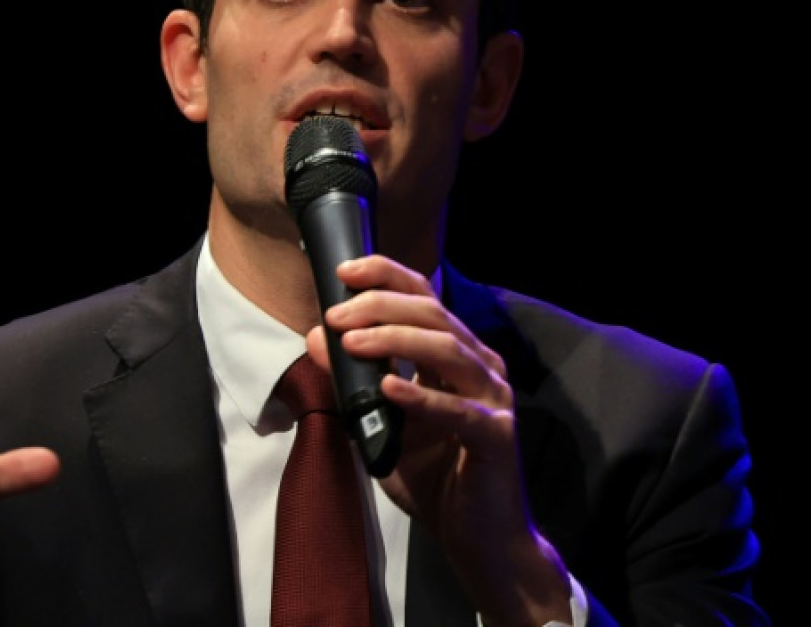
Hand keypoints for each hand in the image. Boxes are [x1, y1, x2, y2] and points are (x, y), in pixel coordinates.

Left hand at [306, 257, 571, 624]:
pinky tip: (389, 389)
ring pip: (447, 349)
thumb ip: (351, 382)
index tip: (343, 271)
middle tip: (336, 314)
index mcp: (457, 355)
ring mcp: (493, 399)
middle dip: (380, 306)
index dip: (385, 277)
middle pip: (433, 314)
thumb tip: (314, 337)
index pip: (423, 297)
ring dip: (395, 340)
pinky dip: (421, 398)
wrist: (479, 539)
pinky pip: (458, 411)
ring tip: (352, 342)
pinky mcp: (496, 436)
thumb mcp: (380, 424)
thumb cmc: (435, 477)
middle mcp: (480, 366)